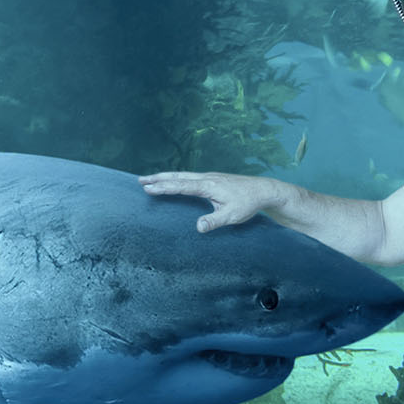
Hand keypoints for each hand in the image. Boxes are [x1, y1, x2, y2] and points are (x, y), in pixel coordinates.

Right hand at [139, 171, 286, 232]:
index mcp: (208, 186)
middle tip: (140, 181)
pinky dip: (176, 178)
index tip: (148, 188)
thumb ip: (214, 221)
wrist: (263, 190)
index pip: (181, 186)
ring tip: (150, 180)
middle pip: (177, 176)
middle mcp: (206, 178)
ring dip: (165, 177)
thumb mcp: (232, 216)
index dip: (163, 187)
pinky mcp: (212, 179)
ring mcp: (209, 177)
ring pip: (182, 175)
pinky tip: (173, 182)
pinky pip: (189, 177)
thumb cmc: (248, 203)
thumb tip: (198, 227)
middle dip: (158, 178)